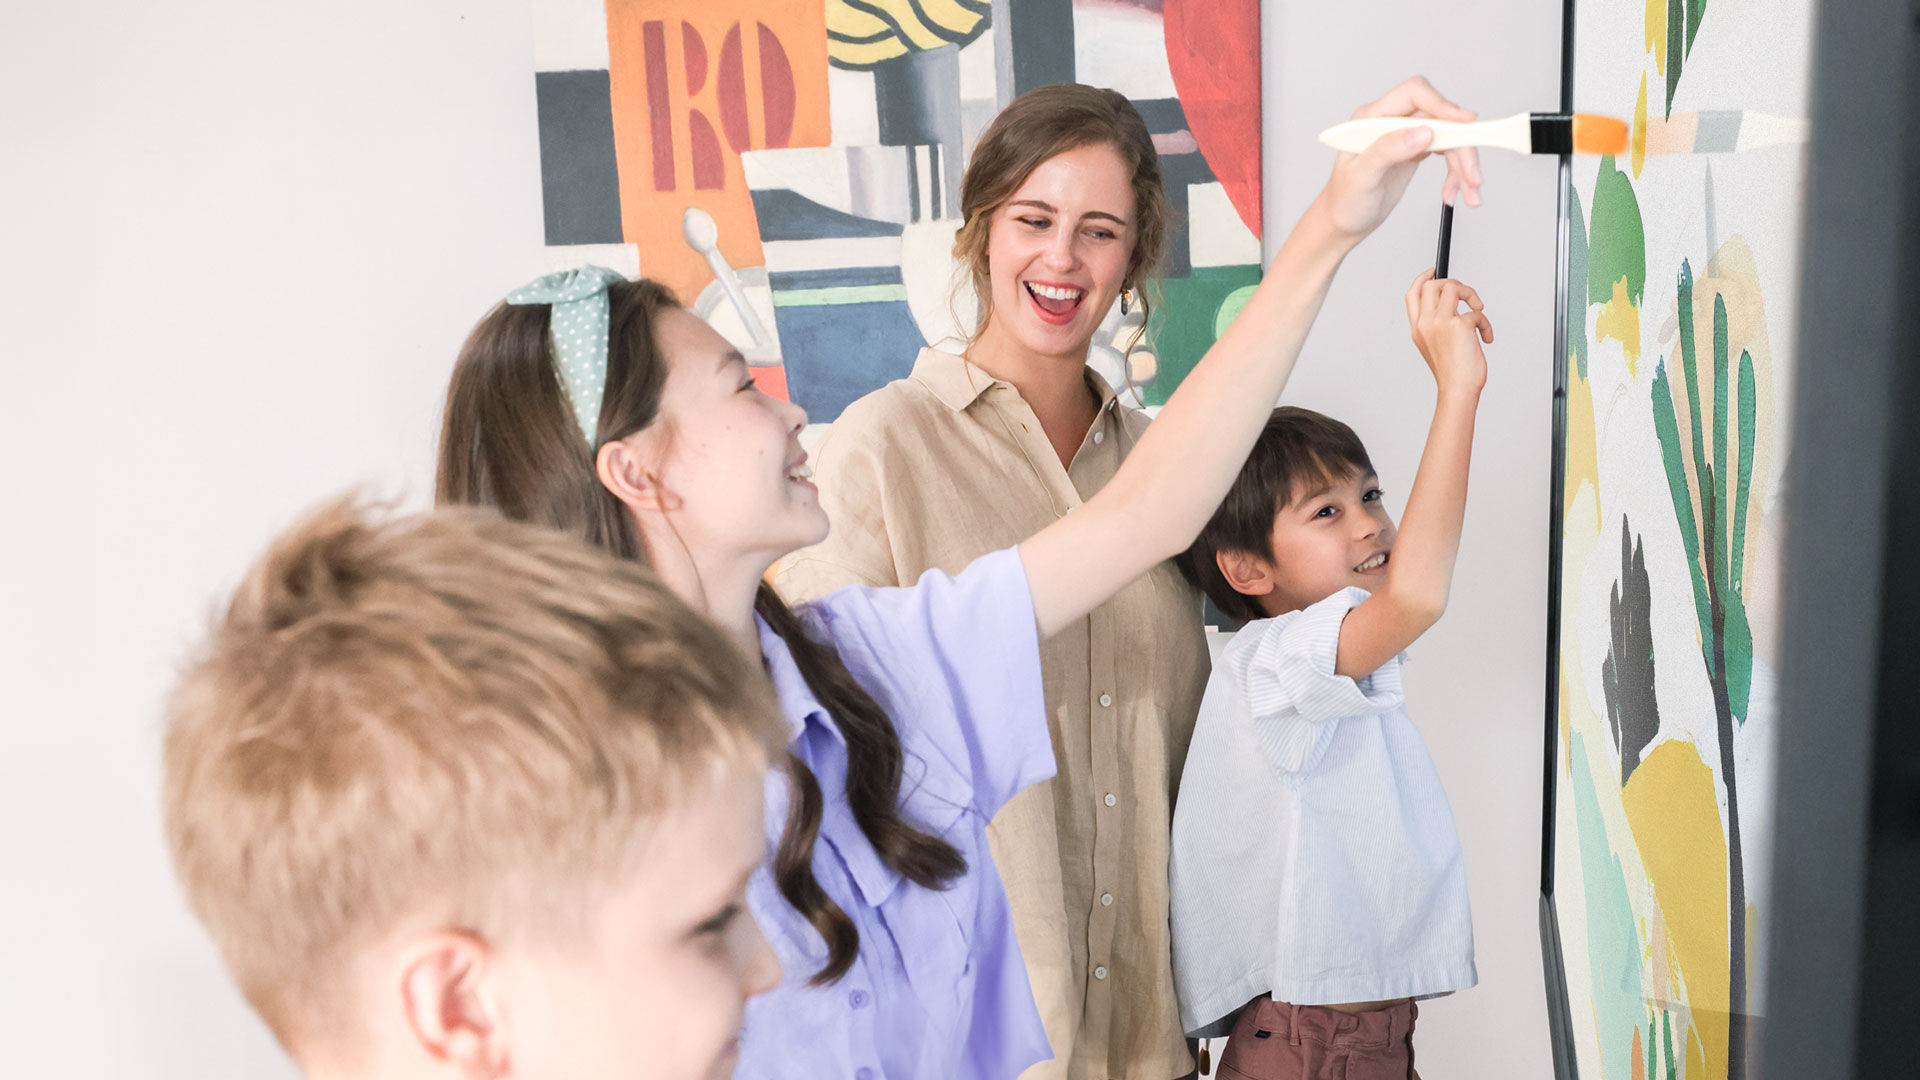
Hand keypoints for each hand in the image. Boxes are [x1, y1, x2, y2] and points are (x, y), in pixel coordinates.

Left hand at [1315, 76, 1483, 242]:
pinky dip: (1456, 173)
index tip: (1465, 122)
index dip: (1442, 104)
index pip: (1414, 94)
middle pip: (1439, 119)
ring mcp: (1405, 136)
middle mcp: (1391, 122)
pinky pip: (1447, 153)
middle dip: (1461, 147)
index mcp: (1371, 118)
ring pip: (1448, 137)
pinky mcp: (1416, 151)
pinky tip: (1454, 192)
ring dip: (1463, 165)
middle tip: (1473, 176)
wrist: (1342, 223)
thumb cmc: (1344, 201)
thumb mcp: (1361, 178)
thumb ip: (1388, 151)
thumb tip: (1423, 132)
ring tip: (1470, 194)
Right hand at [1405, 268, 1492, 393]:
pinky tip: (1486, 338)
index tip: (1434, 271)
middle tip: (1466, 297)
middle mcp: (1425, 323)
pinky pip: (1476, 311)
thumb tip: (1455, 305)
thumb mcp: (1435, 345)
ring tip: (1478, 309)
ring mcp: (1440, 323)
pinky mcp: (1459, 326)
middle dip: (1453, 284)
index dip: (1423, 278)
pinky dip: (1485, 323)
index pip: (1413, 294)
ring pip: (1452, 287)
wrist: (1458, 389)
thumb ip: (1438, 324)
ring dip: (1471, 294)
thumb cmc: (1452, 371)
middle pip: (1432, 284)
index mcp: (1417, 328)